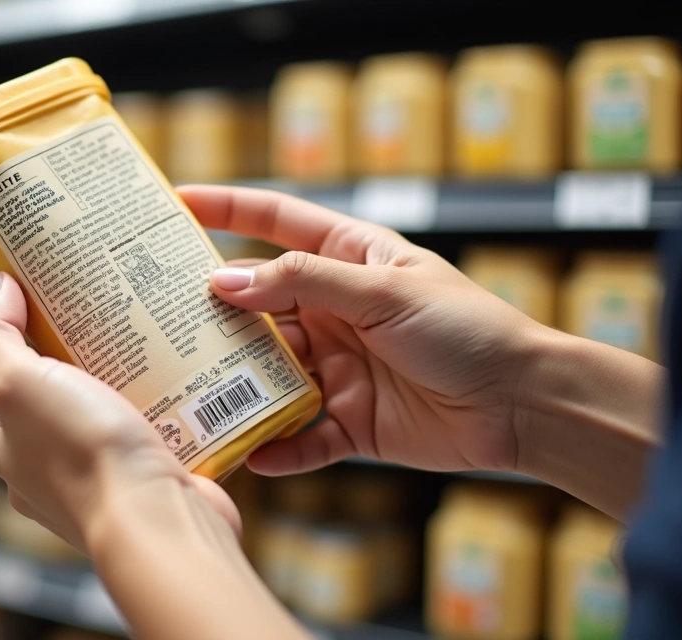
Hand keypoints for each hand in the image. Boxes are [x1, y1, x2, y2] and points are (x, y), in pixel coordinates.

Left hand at [0, 272, 241, 553]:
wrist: (159, 523)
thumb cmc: (85, 456)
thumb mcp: (19, 382)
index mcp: (4, 444)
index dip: (10, 323)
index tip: (39, 282)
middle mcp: (44, 466)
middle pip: (52, 386)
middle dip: (72, 343)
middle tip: (97, 299)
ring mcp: (98, 476)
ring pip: (104, 406)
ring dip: (122, 371)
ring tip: (143, 330)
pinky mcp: (147, 478)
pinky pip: (150, 426)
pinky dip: (162, 400)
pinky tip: (179, 373)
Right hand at [180, 185, 543, 476]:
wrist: (522, 403)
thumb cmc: (466, 328)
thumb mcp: (383, 291)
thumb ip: (303, 282)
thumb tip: (226, 281)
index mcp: (347, 260)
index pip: (274, 222)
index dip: (225, 207)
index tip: (174, 202)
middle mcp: (334, 311)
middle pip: (258, 306)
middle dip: (213, 313)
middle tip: (159, 320)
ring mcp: (338, 366)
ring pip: (270, 373)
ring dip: (237, 384)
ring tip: (193, 392)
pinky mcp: (349, 420)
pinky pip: (301, 434)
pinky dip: (278, 445)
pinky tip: (254, 452)